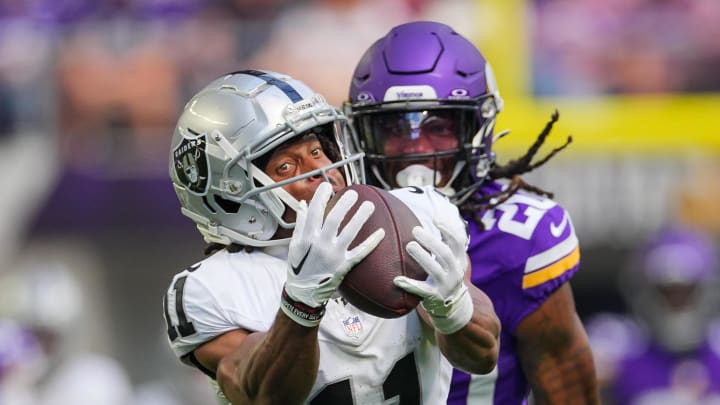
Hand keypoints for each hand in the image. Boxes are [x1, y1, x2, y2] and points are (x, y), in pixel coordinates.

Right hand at [282, 182, 384, 326]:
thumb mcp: (294, 245)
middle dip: (345, 204)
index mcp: (307, 238)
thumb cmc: (298, 267)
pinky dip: (371, 243)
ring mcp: (334, 256)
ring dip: (360, 218)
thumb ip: (300, 224)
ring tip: (370, 205)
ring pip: (350, 233)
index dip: (320, 197)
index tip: (327, 186)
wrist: (304, 294)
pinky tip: (381, 233)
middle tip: (354, 193)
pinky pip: (360, 252)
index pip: (314, 212)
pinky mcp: (344, 266)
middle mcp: (320, 245)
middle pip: (334, 219)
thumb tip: (303, 204)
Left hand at [394, 220, 472, 334]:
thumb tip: (439, 212)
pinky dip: (409, 285)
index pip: (458, 242)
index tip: (435, 218)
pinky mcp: (434, 297)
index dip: (449, 229)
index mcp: (459, 259)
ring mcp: (445, 285)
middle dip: (432, 241)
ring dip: (422, 257)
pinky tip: (397, 280)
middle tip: (415, 230)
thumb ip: (446, 239)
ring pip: (435, 271)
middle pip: (446, 254)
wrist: (452, 305)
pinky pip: (421, 291)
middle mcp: (455, 272)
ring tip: (409, 245)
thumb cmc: (446, 273)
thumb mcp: (451, 258)